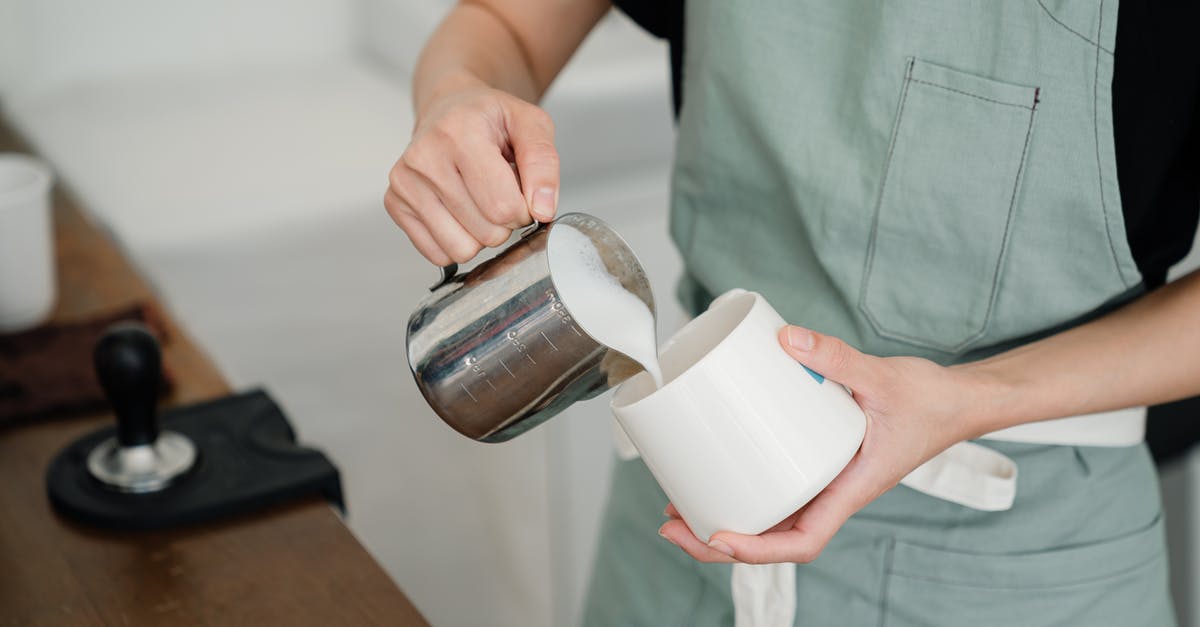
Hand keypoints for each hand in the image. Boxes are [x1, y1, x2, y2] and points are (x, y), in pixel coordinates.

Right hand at [385, 82, 558, 264]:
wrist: (448, 108)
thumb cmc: (489, 118)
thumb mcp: (531, 124)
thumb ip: (544, 163)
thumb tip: (542, 209)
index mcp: (460, 132)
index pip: (503, 207)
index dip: (524, 209)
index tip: (521, 192)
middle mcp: (424, 157)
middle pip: (486, 232)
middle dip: (504, 223)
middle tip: (498, 193)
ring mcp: (404, 182)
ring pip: (461, 249)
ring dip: (480, 235)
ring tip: (477, 200)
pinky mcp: (394, 203)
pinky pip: (438, 253)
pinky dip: (455, 240)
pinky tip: (457, 210)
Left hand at [658, 325, 987, 563]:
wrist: (954, 401)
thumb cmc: (930, 403)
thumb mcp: (886, 378)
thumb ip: (839, 357)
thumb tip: (787, 340)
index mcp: (851, 489)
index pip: (803, 541)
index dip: (757, 550)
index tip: (717, 536)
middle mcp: (831, 492)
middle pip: (770, 537)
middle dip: (716, 539)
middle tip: (669, 520)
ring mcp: (822, 479)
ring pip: (767, 514)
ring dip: (721, 515)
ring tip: (675, 502)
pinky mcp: (816, 458)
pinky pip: (775, 483)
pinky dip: (741, 483)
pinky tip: (713, 467)